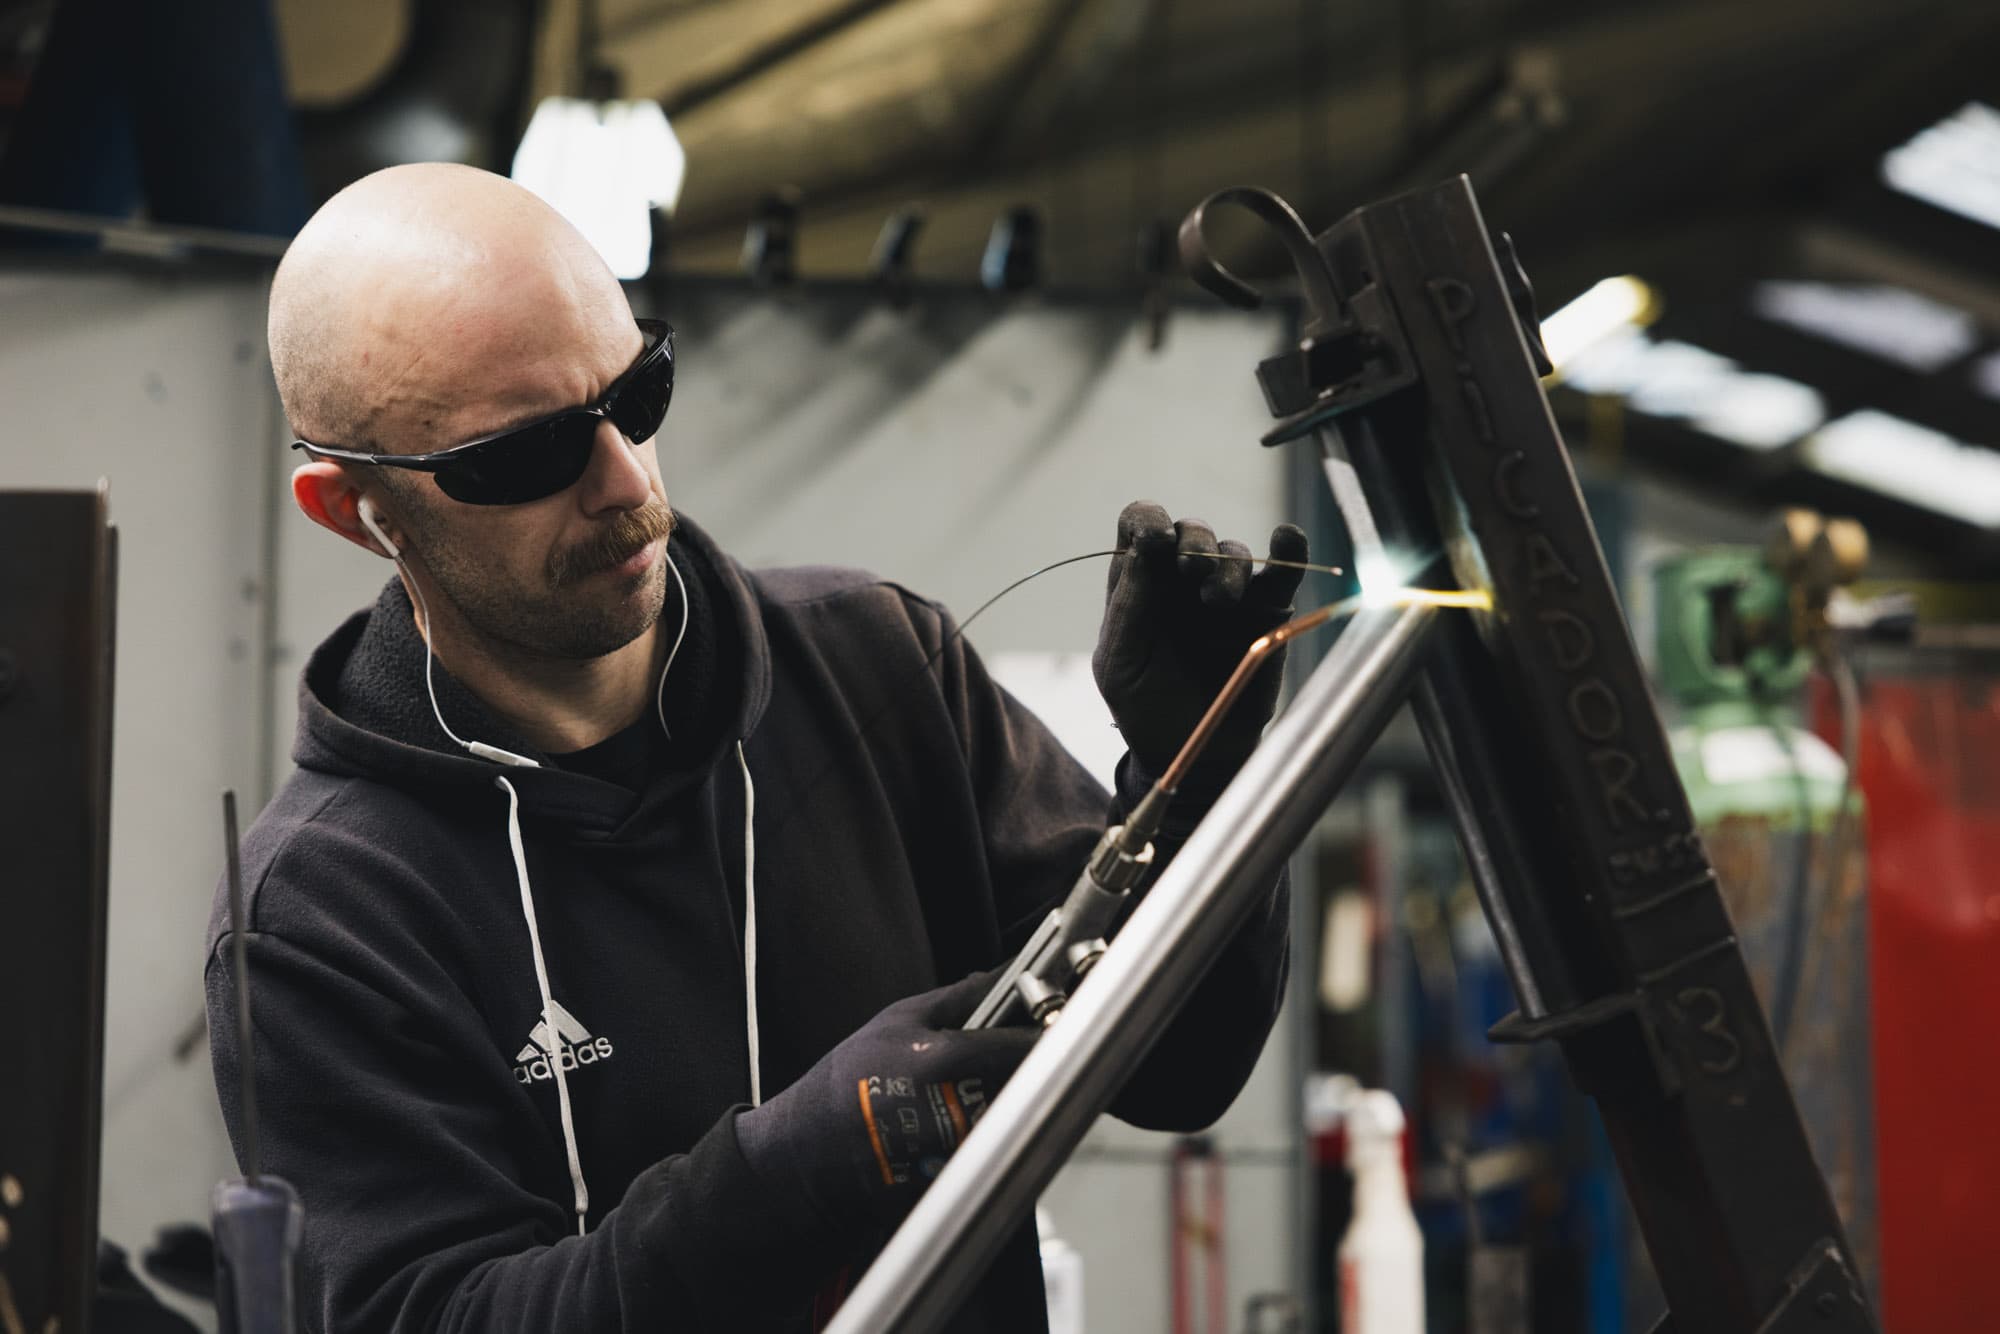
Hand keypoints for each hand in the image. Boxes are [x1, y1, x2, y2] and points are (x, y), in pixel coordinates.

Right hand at [735, 969, 1035, 1227]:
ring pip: (1014, 1121)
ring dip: (1011, 1104)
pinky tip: (961, 1127)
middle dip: (1028, 1072)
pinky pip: (992, 1153)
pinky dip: (989, 1137)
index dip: (1046, 1037)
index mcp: (942, 1061)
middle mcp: (957, 1109)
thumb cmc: (847, 1082)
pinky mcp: (957, 1183)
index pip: (1020, 1047)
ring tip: (976, 1095)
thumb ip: (955, 999)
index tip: (1060, 1026)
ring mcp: (960, 1153)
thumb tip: (1002, 976)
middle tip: (1021, 1058)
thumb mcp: (895, 1022)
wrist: (808, 1153)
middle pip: (1026, 1086)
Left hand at [1093, 501, 1307, 780]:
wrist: (1195, 754)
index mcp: (1140, 583)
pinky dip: (1290, 551)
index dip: (1147, 519)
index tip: (1155, 538)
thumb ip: (1130, 607)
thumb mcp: (1122, 663)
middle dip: (1192, 541)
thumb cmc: (1147, 707)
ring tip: (1221, 602)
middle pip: (1191, 530)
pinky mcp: (1268, 612)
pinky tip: (1288, 538)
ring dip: (1228, 566)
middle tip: (1191, 572)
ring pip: (1233, 552)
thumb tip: (1146, 546)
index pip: (1139, 525)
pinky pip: (1283, 571)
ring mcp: (1229, 592)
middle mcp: (1183, 579)